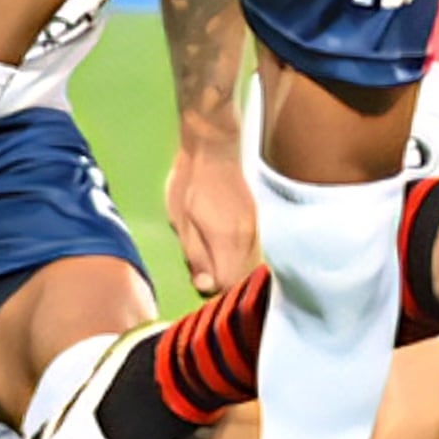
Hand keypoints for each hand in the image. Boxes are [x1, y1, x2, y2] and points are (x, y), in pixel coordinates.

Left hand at [164, 136, 262, 294]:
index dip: (212, 290)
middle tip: (202, 272)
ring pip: (249, 265)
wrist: (213, 148)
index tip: (198, 281)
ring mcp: (256, 229)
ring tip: (211, 258)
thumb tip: (205, 286)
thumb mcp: (183, 224)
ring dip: (232, 269)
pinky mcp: (256, 220)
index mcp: (227, 241)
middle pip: (241, 278)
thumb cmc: (191, 183)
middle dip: (223, 282)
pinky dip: (239, 256)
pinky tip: (223, 246)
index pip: (227, 285)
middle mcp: (248, 239)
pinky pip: (251, 250)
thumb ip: (196, 257)